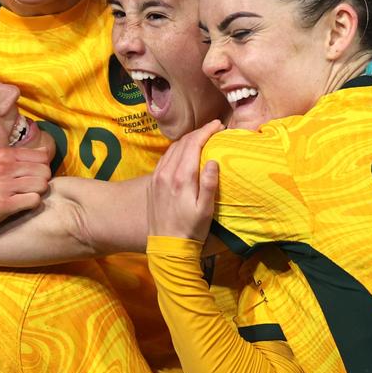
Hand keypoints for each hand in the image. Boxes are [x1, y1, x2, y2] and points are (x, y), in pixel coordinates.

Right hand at [0, 145, 51, 237]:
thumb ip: (12, 156)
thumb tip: (41, 151)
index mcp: (2, 155)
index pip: (41, 155)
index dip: (42, 166)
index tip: (34, 175)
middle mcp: (5, 167)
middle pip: (44, 170)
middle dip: (42, 180)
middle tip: (32, 188)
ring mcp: (4, 186)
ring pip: (42, 184)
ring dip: (38, 192)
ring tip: (26, 197)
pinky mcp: (4, 205)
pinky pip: (34, 201)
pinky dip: (32, 204)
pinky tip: (22, 205)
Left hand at [147, 120, 221, 241]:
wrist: (167, 247)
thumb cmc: (191, 230)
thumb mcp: (205, 210)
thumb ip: (209, 184)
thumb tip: (213, 160)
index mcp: (181, 178)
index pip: (193, 144)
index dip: (206, 131)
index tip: (219, 125)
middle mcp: (166, 173)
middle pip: (183, 143)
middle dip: (199, 132)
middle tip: (213, 129)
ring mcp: (157, 177)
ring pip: (172, 148)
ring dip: (187, 140)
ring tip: (201, 138)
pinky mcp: (152, 182)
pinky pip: (165, 158)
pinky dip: (177, 150)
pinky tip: (184, 152)